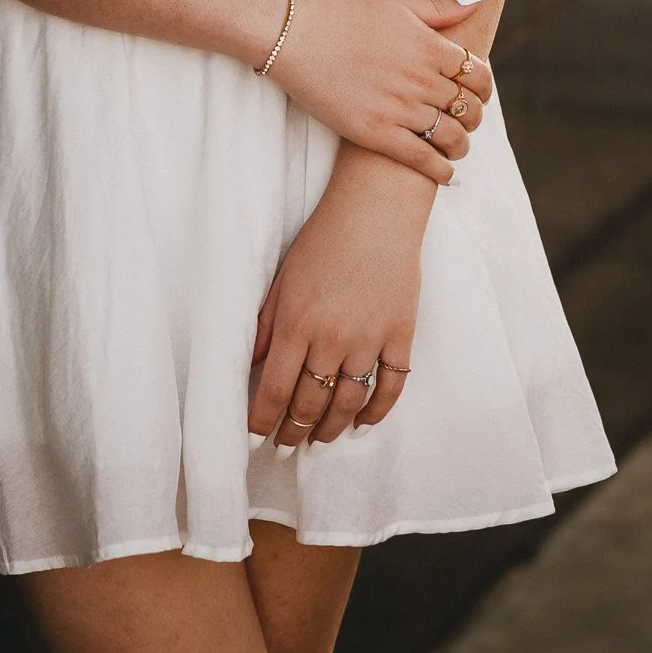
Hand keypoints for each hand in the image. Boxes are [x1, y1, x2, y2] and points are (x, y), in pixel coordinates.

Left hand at [247, 165, 425, 450]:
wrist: (376, 209)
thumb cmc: (323, 238)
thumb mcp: (282, 278)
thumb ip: (266, 325)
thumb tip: (250, 366)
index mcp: (297, 323)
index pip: (275, 391)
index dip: (262, 422)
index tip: (254, 438)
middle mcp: (332, 338)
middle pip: (311, 404)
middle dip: (294, 431)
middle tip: (286, 443)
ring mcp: (370, 340)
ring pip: (348, 403)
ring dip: (330, 429)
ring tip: (318, 440)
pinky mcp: (401, 335)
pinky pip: (390, 388)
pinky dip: (377, 413)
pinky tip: (362, 423)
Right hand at [265, 0, 486, 184]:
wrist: (293, 30)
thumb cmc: (342, 11)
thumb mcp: (397, 3)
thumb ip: (442, 7)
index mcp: (429, 46)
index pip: (478, 75)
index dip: (484, 88)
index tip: (477, 93)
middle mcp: (420, 79)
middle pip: (468, 108)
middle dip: (473, 117)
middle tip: (466, 121)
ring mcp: (398, 107)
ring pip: (451, 137)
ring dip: (460, 146)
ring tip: (455, 148)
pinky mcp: (374, 132)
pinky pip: (421, 159)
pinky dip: (440, 170)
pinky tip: (445, 174)